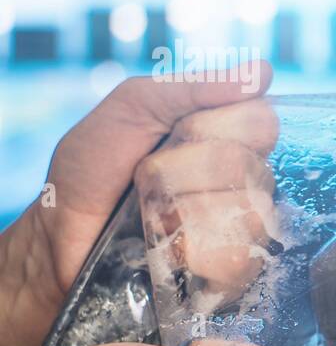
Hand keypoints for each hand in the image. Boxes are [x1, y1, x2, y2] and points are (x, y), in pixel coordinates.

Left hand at [0, 61, 273, 345]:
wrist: (61, 239)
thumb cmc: (92, 172)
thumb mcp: (131, 109)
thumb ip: (192, 87)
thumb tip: (265, 72)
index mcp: (227, 136)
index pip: (263, 121)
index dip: (217, 128)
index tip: (176, 136)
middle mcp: (245, 180)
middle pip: (252, 168)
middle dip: (186, 172)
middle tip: (149, 180)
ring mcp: (244, 227)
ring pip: (247, 214)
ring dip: (184, 214)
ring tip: (154, 219)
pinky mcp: (235, 272)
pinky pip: (239, 259)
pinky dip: (193, 254)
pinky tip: (169, 252)